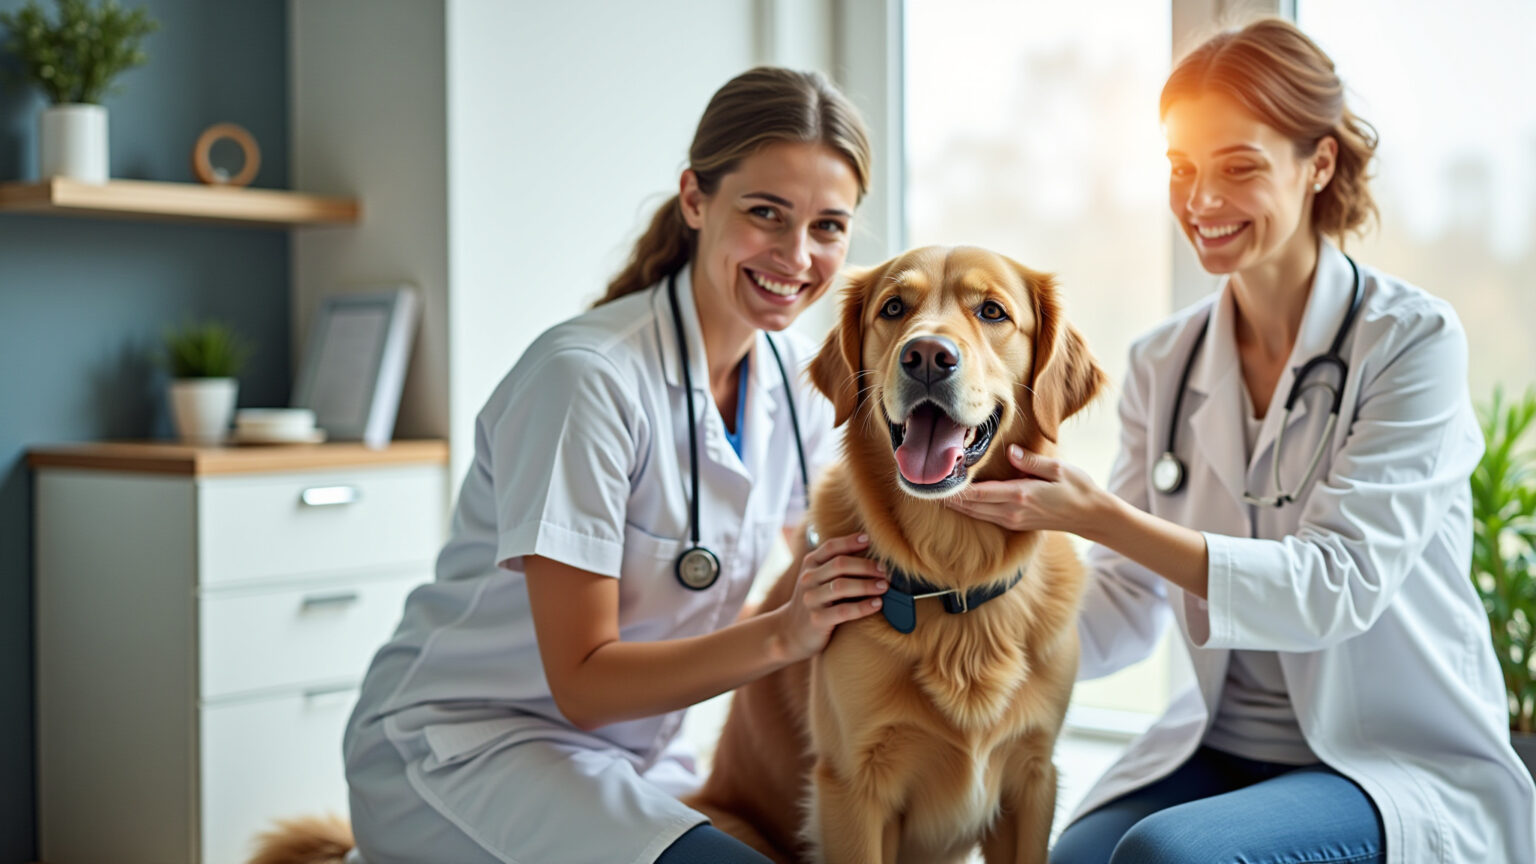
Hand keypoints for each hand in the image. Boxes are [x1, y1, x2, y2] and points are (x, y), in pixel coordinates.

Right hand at [771, 532, 886, 661]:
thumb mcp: (819, 579)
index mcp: (810, 564)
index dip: (851, 542)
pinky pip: (843, 611)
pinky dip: (863, 607)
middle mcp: (808, 579)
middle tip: (886, 571)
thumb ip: (835, 565)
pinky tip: (877, 604)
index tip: (870, 540)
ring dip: (867, 585)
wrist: (791, 633)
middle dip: (866, 566)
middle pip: (840, 565)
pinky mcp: (816, 620)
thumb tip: (870, 551)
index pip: (831, 547)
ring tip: (884, 586)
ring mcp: (811, 599)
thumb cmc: (816, 601)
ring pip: (841, 586)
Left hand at [945, 445, 1108, 533]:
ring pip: (976, 514)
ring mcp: (1013, 520)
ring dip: (956, 505)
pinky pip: (986, 516)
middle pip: (971, 506)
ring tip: (935, 494)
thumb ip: (1031, 460)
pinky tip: (960, 502)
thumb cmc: (1078, 488)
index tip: (937, 480)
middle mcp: (1012, 511)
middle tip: (925, 487)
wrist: (1092, 516)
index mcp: (1020, 495)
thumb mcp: (1058, 468)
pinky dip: (970, 509)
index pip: (978, 493)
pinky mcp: (1016, 523)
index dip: (955, 489)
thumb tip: (1010, 452)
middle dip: (948, 499)